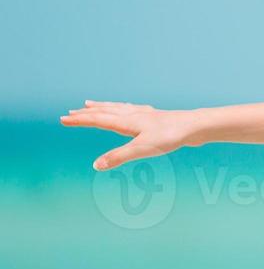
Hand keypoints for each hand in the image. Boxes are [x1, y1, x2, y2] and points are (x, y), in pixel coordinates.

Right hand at [60, 101, 199, 169]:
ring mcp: (145, 114)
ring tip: (91, 104)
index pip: (98, 119)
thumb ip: (119, 157)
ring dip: (102, 107)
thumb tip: (96, 165)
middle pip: (105, 111)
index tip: (63, 119)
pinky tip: (128, 110)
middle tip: (70, 112)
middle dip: (87, 113)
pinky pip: (131, 109)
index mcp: (127, 121)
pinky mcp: (155, 118)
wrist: (196, 126)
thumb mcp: (142, 149)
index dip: (80, 120)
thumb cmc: (171, 137)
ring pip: (117, 108)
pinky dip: (122, 108)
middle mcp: (134, 115)